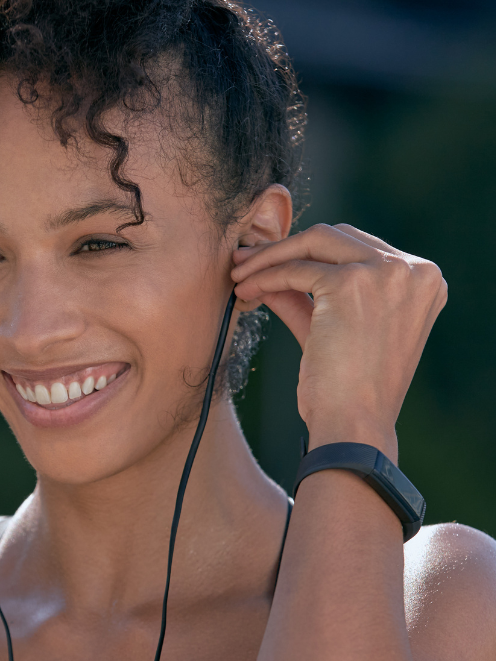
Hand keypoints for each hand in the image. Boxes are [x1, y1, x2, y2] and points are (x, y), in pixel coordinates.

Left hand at [231, 224, 446, 456]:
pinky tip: (245, 290)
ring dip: (268, 258)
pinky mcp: (352, 283)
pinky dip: (265, 276)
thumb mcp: (331, 329)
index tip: (272, 262)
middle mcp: (413, 271)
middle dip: (285, 247)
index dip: (310, 252)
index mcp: (423, 280)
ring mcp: (386, 273)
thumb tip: (265, 268)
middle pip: (336, 236)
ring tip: (238, 275)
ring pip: (313, 243)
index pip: (358, 247)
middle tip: (245, 262)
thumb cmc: (346, 389)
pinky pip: (295, 269)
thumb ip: (306, 296)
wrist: (353, 424)